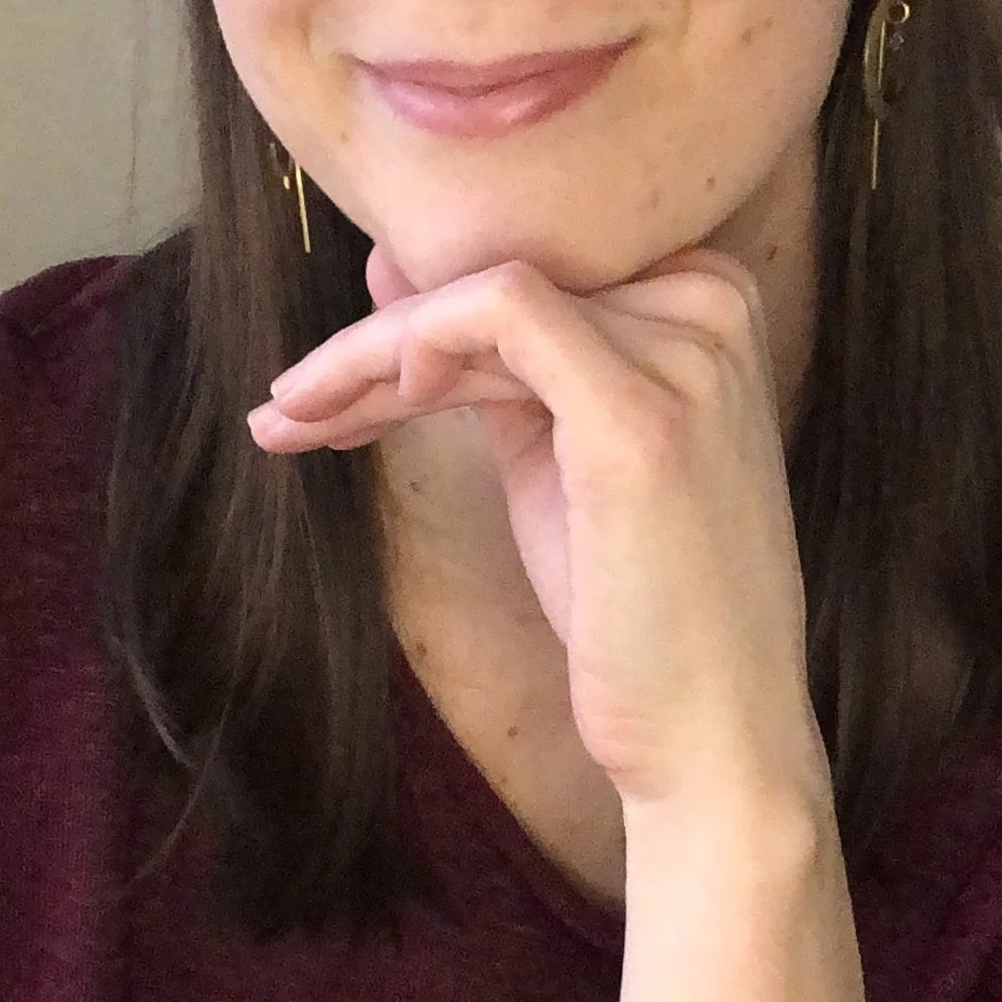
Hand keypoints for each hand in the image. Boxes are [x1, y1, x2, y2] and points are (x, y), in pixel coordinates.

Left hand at [247, 241, 824, 810]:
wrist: (710, 736)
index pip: (536, 271)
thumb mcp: (558, 453)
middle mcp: (715, 306)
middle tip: (285, 403)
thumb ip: (491, 359)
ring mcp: (685, 355)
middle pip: (501, 280)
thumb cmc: (638, 609)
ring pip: (481, 295)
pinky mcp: (637, 415)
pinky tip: (373, 409)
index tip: (340, 386)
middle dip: (374, 344)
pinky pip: (496, 313)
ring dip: (364, 355)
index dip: (422, 319)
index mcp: (713, 305)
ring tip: (288, 417)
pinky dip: (410, 344)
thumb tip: (389, 266)